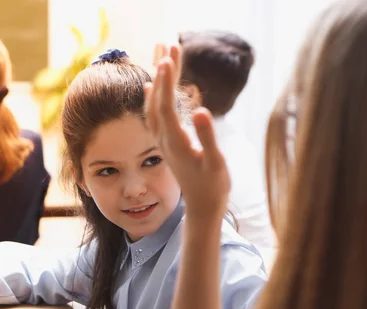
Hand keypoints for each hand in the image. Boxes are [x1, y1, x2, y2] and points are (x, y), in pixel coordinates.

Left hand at [145, 45, 230, 216]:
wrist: (202, 206)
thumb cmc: (213, 186)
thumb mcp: (215, 163)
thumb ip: (207, 137)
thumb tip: (201, 110)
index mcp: (175, 141)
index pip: (166, 105)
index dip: (166, 82)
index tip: (168, 58)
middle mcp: (165, 138)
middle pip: (158, 99)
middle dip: (163, 71)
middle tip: (168, 44)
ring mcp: (164, 139)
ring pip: (155, 104)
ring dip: (158, 79)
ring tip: (163, 54)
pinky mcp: (168, 141)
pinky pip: (155, 114)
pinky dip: (153, 96)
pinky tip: (150, 85)